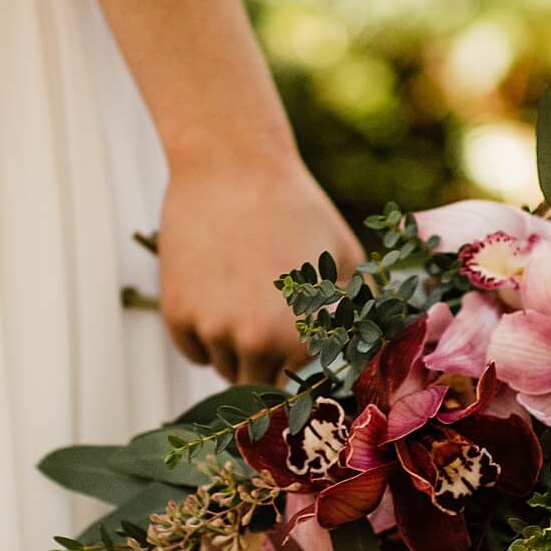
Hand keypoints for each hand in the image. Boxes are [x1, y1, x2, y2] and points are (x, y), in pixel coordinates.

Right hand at [157, 147, 363, 387]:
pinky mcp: (176, 315)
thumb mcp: (347, 258)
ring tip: (243, 294)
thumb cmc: (297, 209)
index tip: (297, 340)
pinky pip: (192, 351)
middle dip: (266, 361)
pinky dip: (201, 334)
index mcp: (304, 337)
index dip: (300, 363)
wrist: (232, 165)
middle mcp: (257, 343)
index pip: (301, 384)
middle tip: (267, 314)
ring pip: (224, 368)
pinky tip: (214, 291)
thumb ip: (360, 313)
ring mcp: (213, 330)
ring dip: (233, 348)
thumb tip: (373, 350)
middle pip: (259, 384)